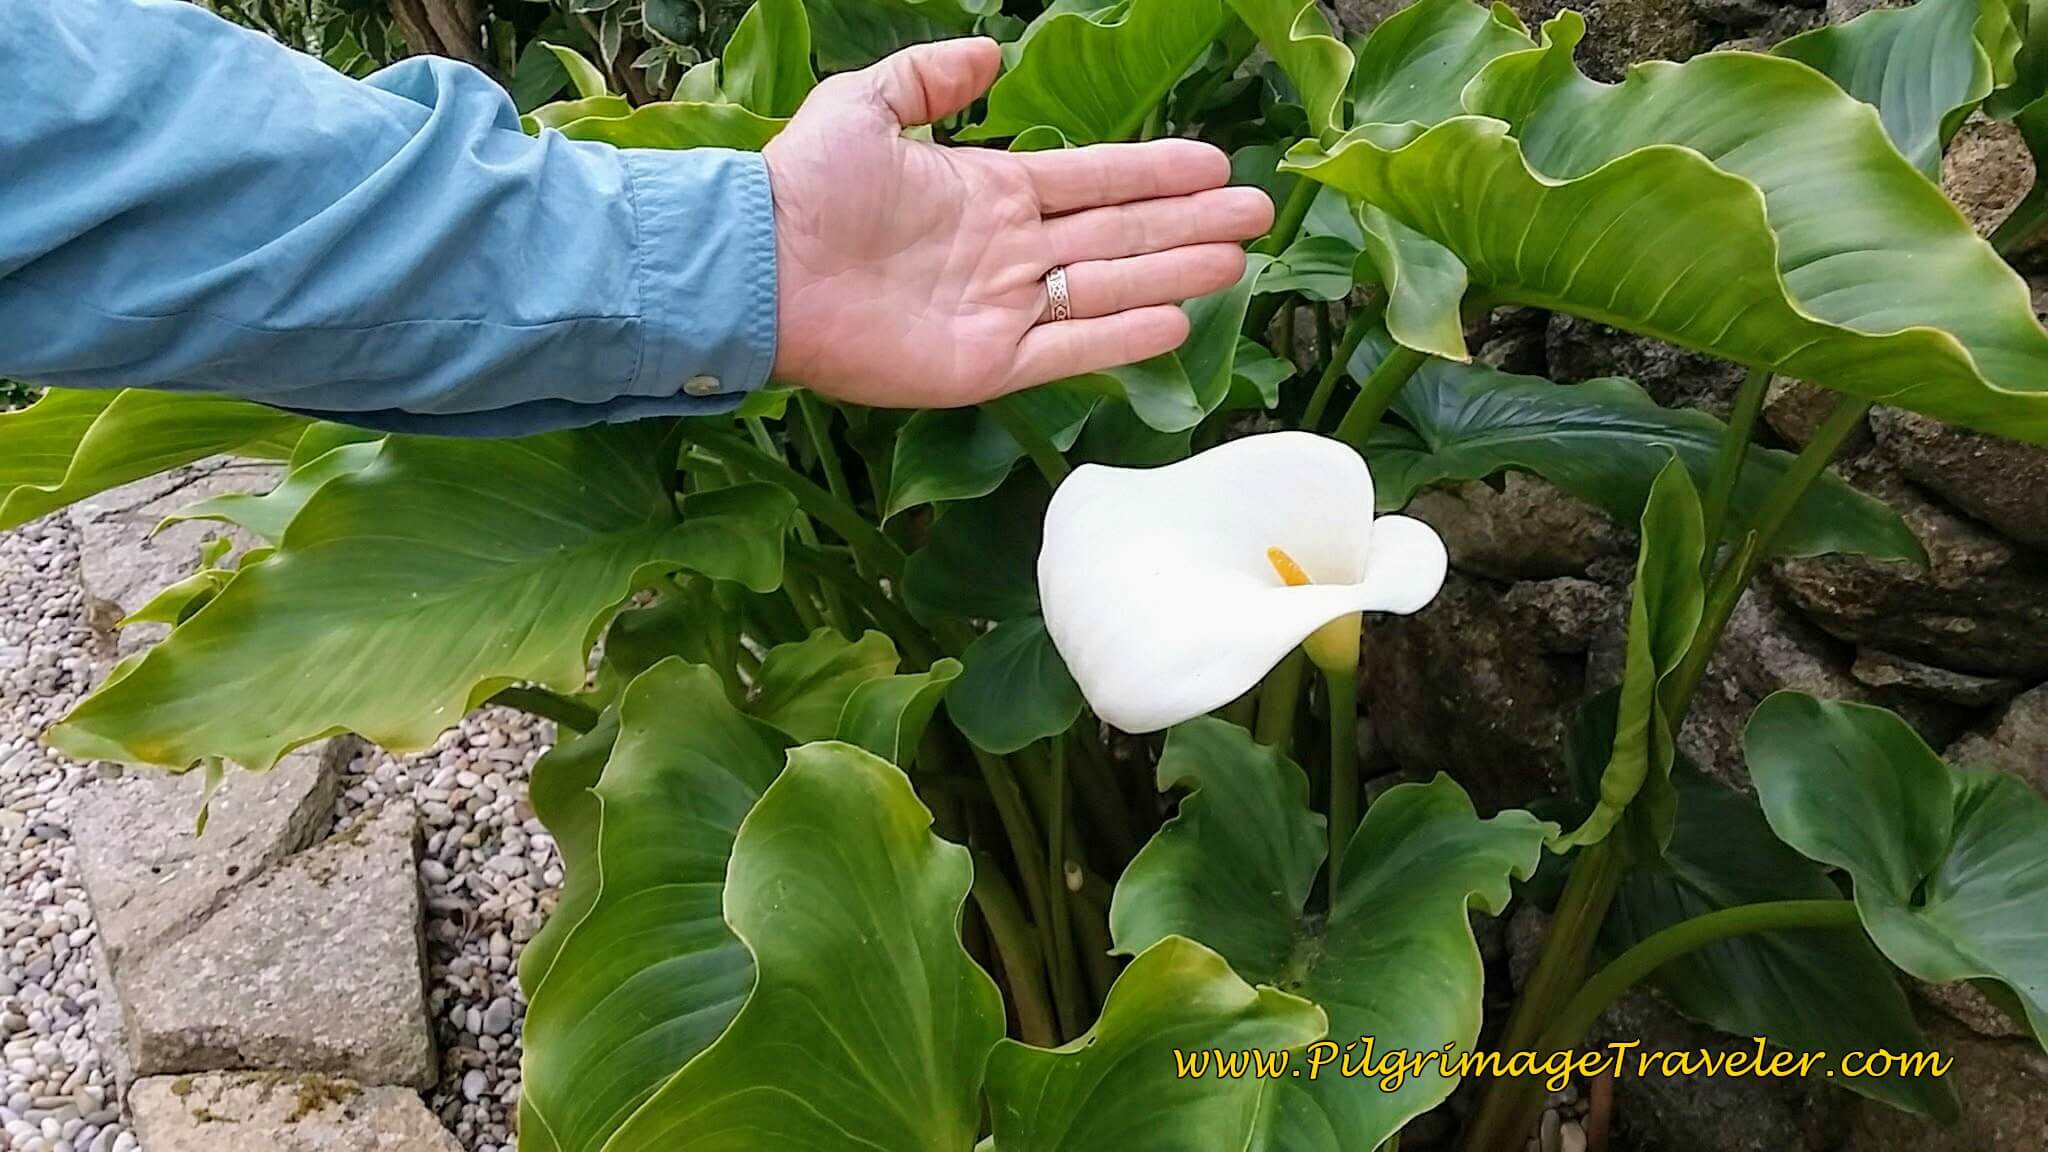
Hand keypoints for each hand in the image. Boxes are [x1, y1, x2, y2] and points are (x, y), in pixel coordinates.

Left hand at [763, 37, 1274, 406]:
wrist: (761, 268)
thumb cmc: (806, 188)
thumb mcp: (864, 105)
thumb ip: (929, 78)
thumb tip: (989, 48)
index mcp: (988, 191)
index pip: (1093, 178)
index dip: (1154, 171)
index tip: (1213, 162)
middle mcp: (1008, 250)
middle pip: (1119, 232)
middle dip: (1189, 221)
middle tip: (1257, 212)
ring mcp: (1002, 309)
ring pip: (1110, 286)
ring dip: (1176, 272)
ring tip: (1239, 257)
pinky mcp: (988, 364)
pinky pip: (1070, 346)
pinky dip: (1124, 336)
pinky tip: (1179, 319)